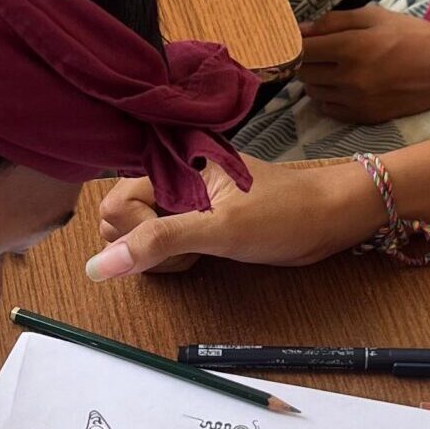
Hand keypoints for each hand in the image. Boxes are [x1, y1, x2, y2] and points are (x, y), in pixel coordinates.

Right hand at [88, 157, 382, 275]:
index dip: (135, 232)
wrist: (331, 218)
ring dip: (164, 253)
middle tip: (191, 247)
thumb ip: (158, 243)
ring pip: (142, 234)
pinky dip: (178, 255)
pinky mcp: (198, 217)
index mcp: (172, 162)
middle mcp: (172, 176)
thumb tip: (99, 266)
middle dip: (148, 245)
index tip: (173, 240)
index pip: (114, 204)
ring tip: (203, 249)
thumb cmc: (284, 215)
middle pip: (121, 220)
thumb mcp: (220, 230)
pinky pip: (165, 240)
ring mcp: (184, 198)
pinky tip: (207, 253)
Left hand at [301, 6, 429, 122]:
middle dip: (304, 60)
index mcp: (351, 48)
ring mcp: (357, 101)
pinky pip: (329, 110)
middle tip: (317, 51)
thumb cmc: (412, 36)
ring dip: (315, 79)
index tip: (295, 39)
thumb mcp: (374, 16)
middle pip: (304, 72)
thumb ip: (334, 21)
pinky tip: (342, 85)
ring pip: (314, 92)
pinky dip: (328, 97)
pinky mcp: (365, 117)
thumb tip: (302, 29)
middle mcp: (350, 78)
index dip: (294, 43)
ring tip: (332, 67)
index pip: (302, 50)